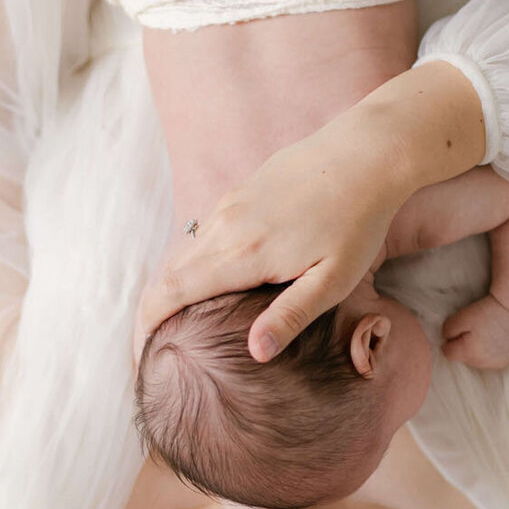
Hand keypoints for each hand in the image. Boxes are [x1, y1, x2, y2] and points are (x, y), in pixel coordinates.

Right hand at [137, 121, 404, 364]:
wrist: (366, 153)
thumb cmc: (357, 222)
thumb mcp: (334, 280)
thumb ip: (292, 316)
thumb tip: (255, 352)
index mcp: (243, 254)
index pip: (173, 293)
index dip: (148, 325)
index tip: (142, 354)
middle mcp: (225, 226)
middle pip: (170, 274)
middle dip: (154, 311)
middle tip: (154, 348)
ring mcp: (230, 204)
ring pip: (186, 251)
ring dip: (175, 286)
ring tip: (179, 322)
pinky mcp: (240, 191)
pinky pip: (204, 232)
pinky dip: (196, 262)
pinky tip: (212, 281)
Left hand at [441, 294, 508, 370]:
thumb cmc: (485, 312)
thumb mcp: (461, 317)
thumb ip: (447, 330)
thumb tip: (446, 340)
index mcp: (469, 353)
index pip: (448, 354)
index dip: (450, 341)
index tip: (459, 330)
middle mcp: (481, 363)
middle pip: (461, 358)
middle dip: (462, 346)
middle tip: (474, 330)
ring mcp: (493, 364)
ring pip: (474, 361)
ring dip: (474, 351)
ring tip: (484, 335)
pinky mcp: (503, 362)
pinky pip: (487, 361)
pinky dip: (487, 353)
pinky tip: (492, 341)